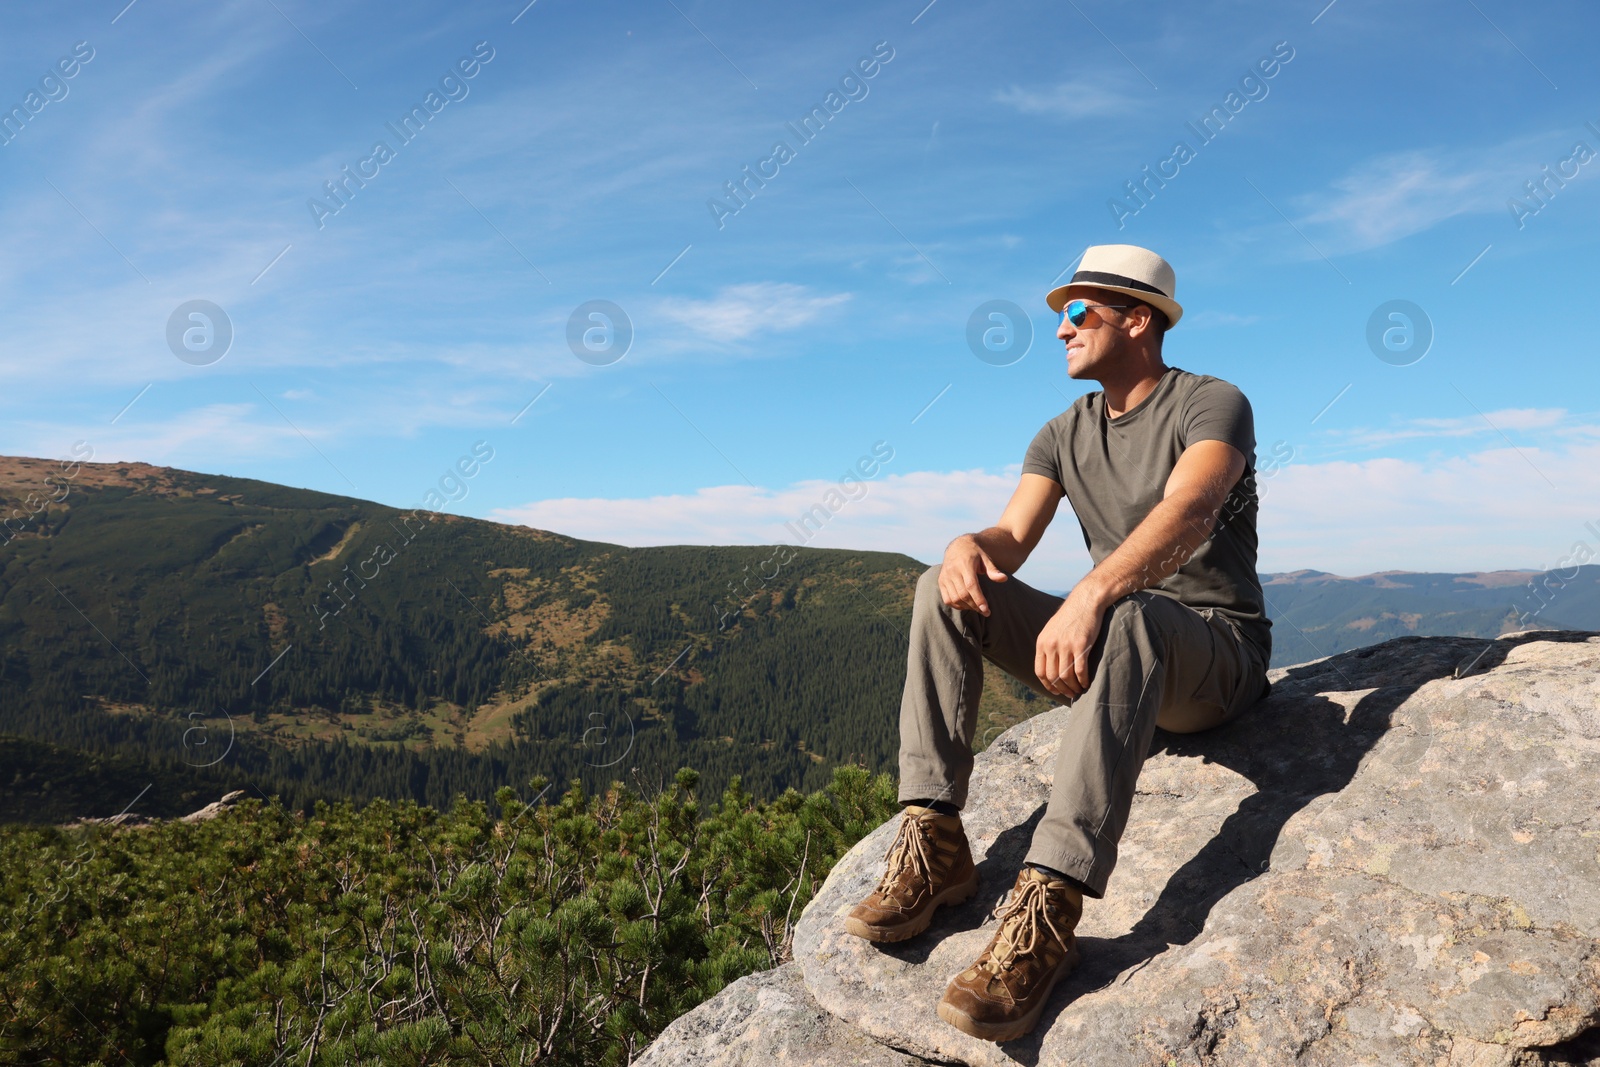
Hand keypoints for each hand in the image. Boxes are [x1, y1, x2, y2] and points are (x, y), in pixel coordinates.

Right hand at [938, 535, 1007, 615]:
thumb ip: (993, 570)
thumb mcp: (986, 559)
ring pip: (955, 598)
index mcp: (965, 564)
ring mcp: (945, 577)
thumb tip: (1004, 579)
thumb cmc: (975, 554)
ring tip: (977, 608)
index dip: (978, 599)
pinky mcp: (941, 582)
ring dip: (967, 607)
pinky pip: (947, 599)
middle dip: (975, 606)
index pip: (971, 585)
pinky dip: (957, 605)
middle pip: (963, 594)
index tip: (986, 610)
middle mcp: (953, 570)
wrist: (958, 547)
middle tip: (985, 612)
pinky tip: (966, 605)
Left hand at [1034, 585, 1108, 700]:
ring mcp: (1066, 645)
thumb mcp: (1052, 629)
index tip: (1056, 691)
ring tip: (1079, 690)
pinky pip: (1080, 671)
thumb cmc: (1071, 616)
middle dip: (1062, 689)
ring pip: (1066, 676)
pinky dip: (1083, 681)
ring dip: (1073, 687)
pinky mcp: (1081, 645)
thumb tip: (1048, 665)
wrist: (1086, 600)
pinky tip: (1087, 683)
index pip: (1040, 671)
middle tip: (1070, 694)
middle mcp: (1051, 645)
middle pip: (1053, 677)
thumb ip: (1048, 646)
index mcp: (1042, 642)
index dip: (1048, 685)